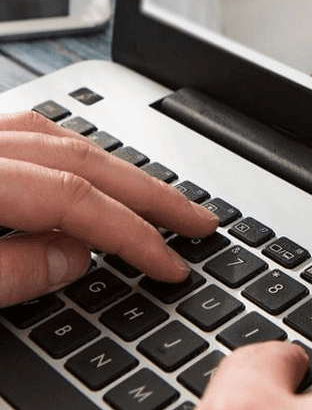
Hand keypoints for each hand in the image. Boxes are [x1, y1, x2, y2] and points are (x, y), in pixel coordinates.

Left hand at [0, 111, 218, 306]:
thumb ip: (7, 274)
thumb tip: (72, 262)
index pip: (75, 197)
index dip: (132, 233)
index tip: (170, 264)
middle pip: (81, 158)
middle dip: (148, 193)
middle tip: (195, 220)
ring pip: (56, 136)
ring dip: (113, 170)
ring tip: (153, 199)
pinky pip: (26, 136)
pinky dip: (68, 155)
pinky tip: (85, 176)